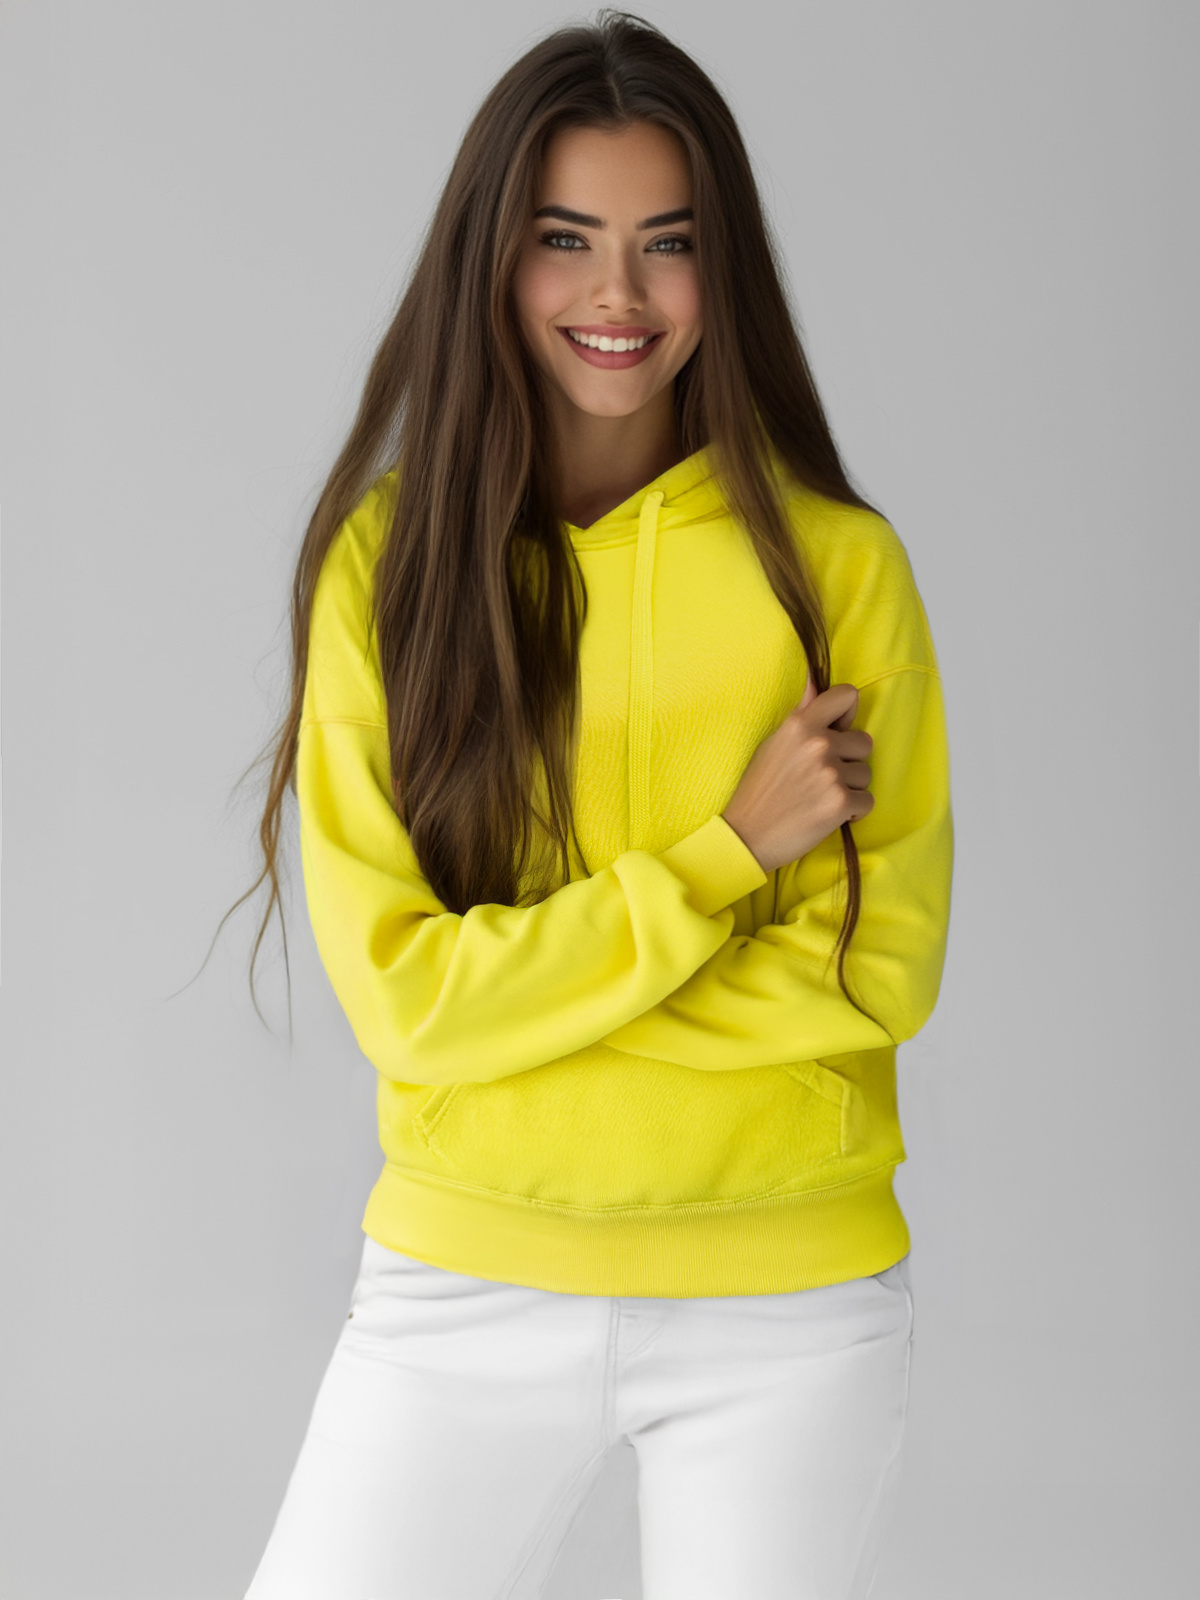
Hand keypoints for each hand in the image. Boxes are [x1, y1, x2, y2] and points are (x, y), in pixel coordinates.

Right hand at [721, 675, 873, 874]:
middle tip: (823, 777)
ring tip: (821, 798)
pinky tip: (829, 815)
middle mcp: (818, 744)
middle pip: (864, 742)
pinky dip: (852, 812)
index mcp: (800, 724)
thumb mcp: (774, 743)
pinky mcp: (840, 803)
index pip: (847, 696)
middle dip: (849, 760)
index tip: (838, 731)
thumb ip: (801, 714)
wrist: (746, 836)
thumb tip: (814, 680)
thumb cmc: (758, 789)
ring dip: (850, 788)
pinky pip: (867, 801)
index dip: (847, 714)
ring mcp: (830, 774)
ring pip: (865, 774)